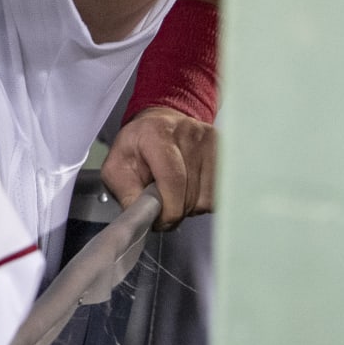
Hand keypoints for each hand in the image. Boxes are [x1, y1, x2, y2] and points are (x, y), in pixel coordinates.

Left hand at [99, 106, 215, 229]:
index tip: (159, 221)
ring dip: (190, 207)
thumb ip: (126, 193)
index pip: (173, 180)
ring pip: (208, 198)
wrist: (160, 124)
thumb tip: (143, 219)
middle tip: (163, 207)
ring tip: (176, 195)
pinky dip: (204, 200)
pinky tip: (190, 191)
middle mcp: (189, 133)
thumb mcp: (117, 167)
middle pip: (190, 193)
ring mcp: (211, 142)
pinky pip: (220, 195)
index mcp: (157, 134)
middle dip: (175, 210)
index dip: (168, 209)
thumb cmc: (137, 147)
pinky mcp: (226, 152)